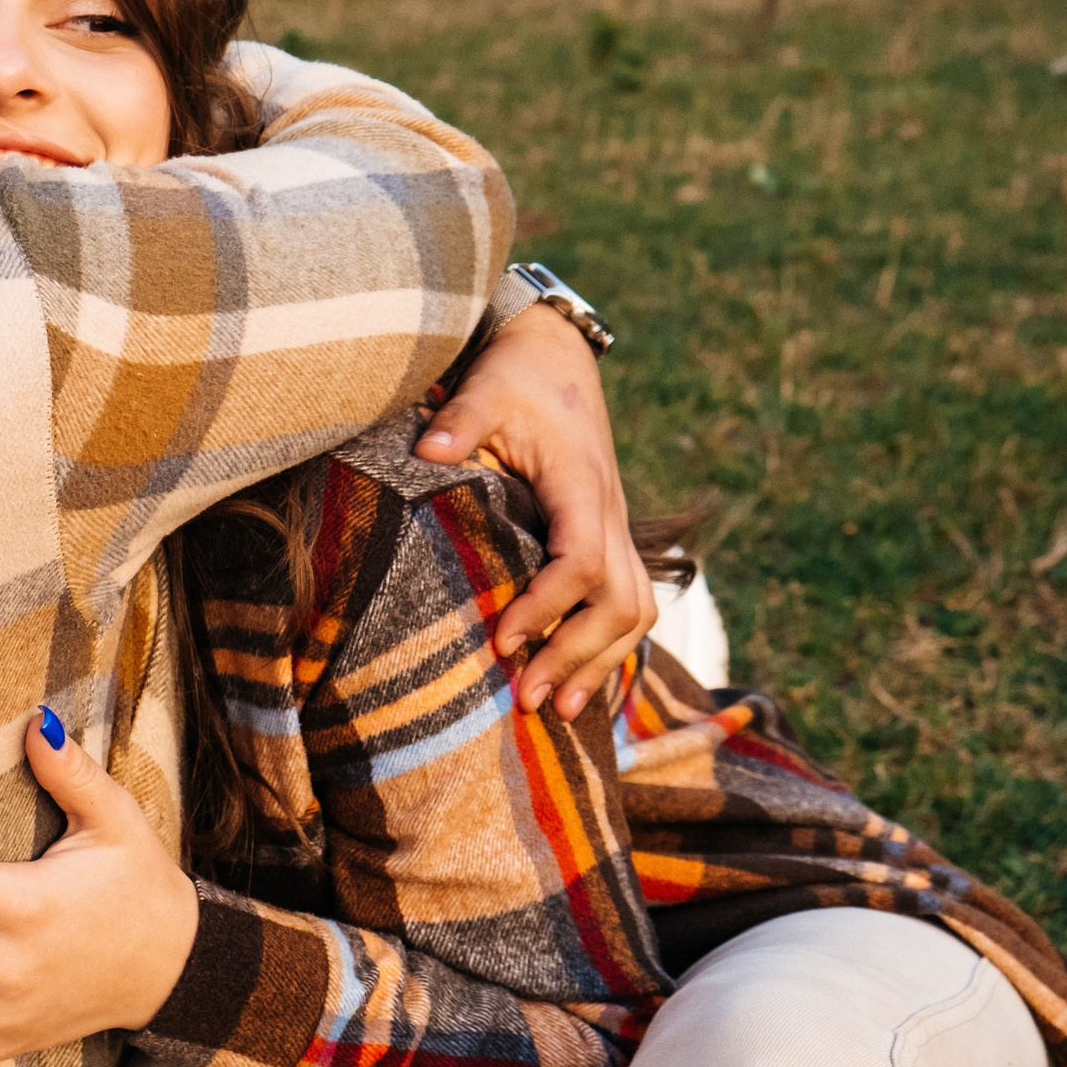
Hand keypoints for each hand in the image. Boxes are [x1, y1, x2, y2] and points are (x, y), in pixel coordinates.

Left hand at [415, 304, 652, 718]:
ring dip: (602, 662)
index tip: (503, 641)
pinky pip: (628, 601)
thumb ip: (460, 420)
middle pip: (621, 601)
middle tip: (529, 700)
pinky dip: (609, 646)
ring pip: (636, 609)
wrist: (554, 356)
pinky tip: (580, 680)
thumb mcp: (486, 388)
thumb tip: (429, 450)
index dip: (547, 606)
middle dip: (578, 655)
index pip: (581, 560)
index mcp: (581, 485)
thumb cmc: (515, 376)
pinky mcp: (607, 535)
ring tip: (561, 710)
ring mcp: (615, 527)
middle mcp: (609, 513)